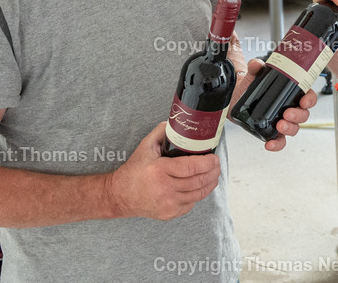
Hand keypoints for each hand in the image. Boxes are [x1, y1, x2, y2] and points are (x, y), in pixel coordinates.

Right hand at [106, 122, 220, 219]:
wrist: (120, 196)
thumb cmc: (134, 170)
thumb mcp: (145, 146)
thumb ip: (162, 132)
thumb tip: (178, 123)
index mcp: (160, 170)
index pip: (191, 167)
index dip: (208, 162)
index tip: (214, 157)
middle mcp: (165, 189)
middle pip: (198, 181)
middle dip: (213, 172)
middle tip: (217, 164)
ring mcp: (168, 204)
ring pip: (198, 194)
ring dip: (210, 183)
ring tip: (214, 174)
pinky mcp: (170, 214)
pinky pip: (191, 203)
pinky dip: (198, 194)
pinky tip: (200, 185)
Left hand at [234, 58, 317, 152]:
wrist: (237, 96)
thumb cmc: (252, 85)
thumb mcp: (254, 74)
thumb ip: (256, 67)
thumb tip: (256, 64)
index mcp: (291, 93)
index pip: (308, 96)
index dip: (310, 100)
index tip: (304, 101)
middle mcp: (290, 108)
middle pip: (303, 114)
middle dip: (298, 115)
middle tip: (287, 113)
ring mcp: (283, 121)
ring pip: (294, 128)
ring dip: (289, 128)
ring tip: (280, 125)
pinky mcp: (272, 132)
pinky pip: (279, 141)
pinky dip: (276, 145)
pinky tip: (269, 144)